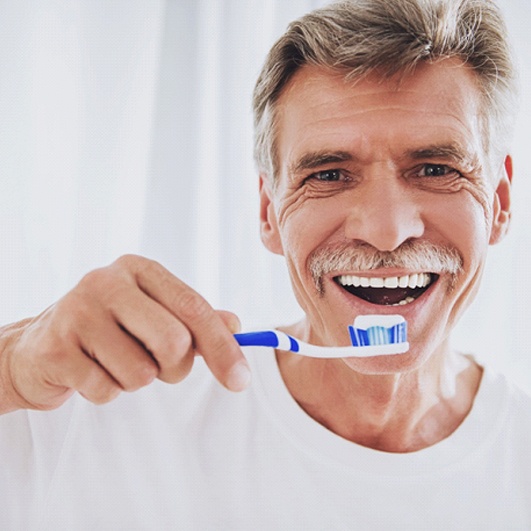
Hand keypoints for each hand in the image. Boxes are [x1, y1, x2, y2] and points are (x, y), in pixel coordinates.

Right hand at [0, 255, 249, 412]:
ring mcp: (76, 312)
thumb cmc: (111, 330)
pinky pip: (107, 391)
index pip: (194, 307)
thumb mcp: (154, 315)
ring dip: (136, 381)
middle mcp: (106, 282)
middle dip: (175, 368)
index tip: (241, 380)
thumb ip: (195, 319)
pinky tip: (89, 372)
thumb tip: (236, 326)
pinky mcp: (54, 348)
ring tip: (114, 363)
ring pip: (141, 374)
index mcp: (138, 270)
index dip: (223, 347)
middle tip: (158, 367)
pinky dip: (107, 392)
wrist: (40, 347)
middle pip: (175, 342)